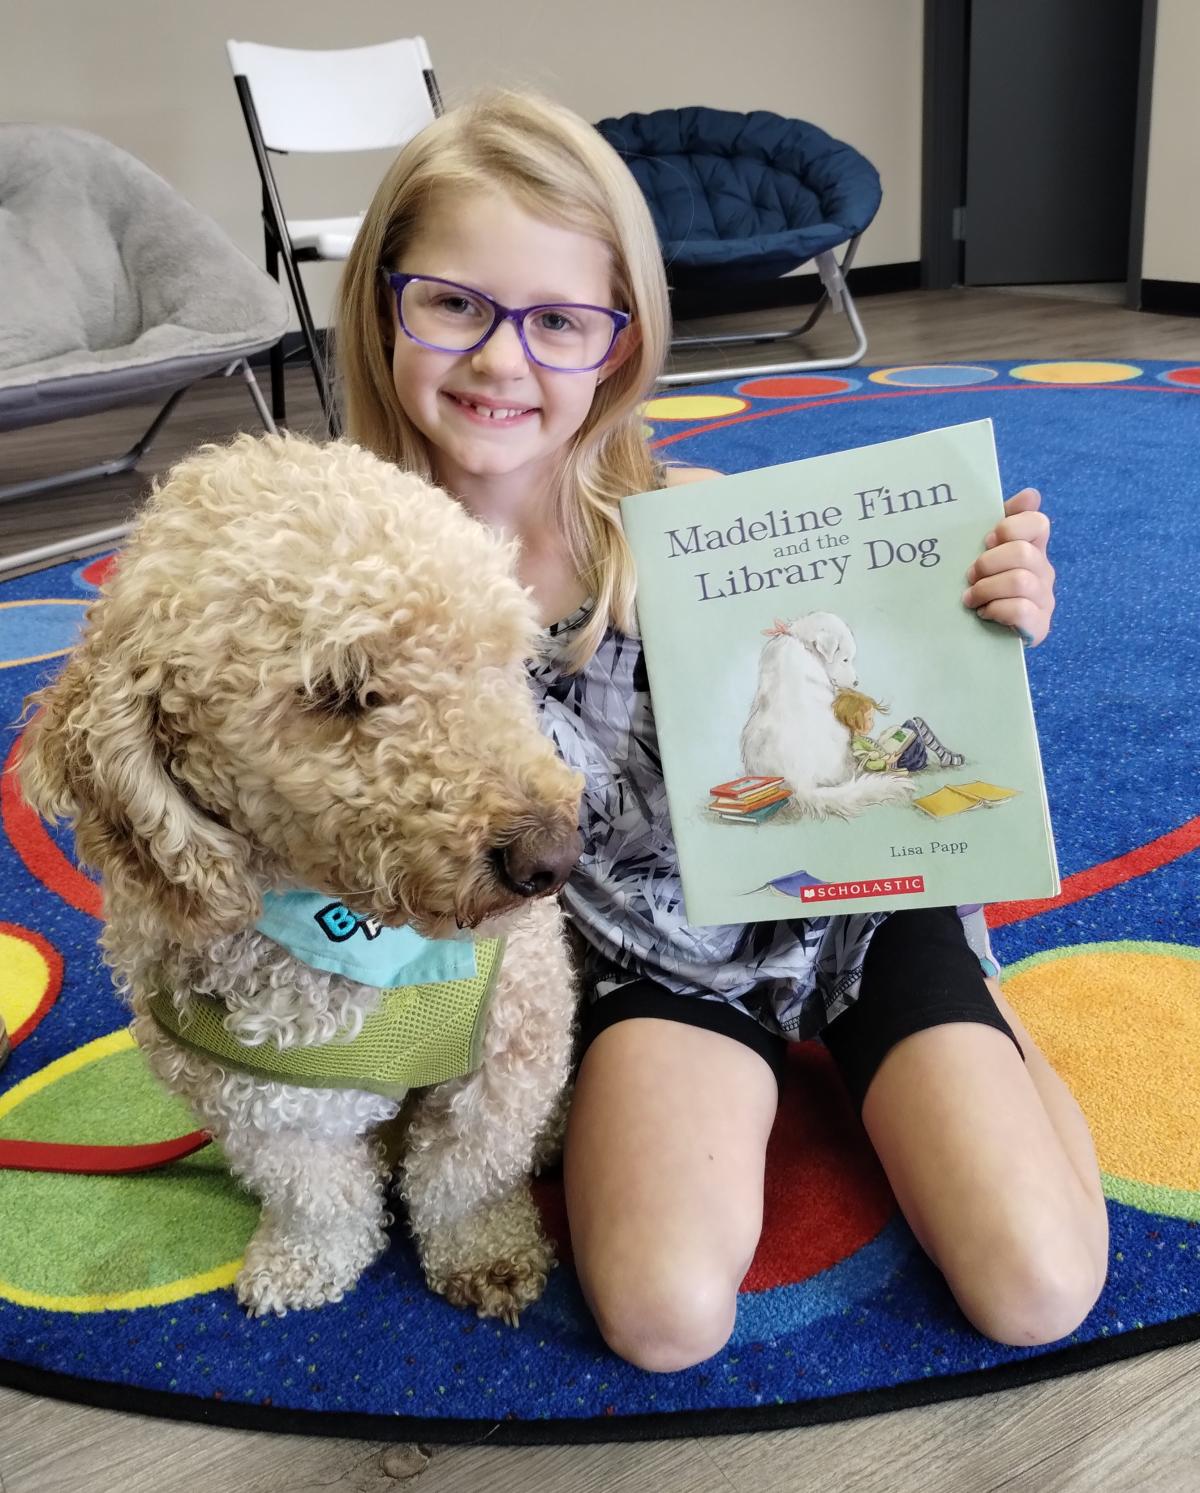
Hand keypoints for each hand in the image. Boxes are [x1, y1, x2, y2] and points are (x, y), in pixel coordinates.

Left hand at [962, 487, 1055, 646]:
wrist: (986, 638)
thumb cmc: (985, 590)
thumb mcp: (987, 557)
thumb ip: (1001, 525)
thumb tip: (1031, 494)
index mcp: (1033, 549)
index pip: (1038, 523)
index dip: (1012, 527)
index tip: (987, 539)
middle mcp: (1044, 571)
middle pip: (1023, 553)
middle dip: (988, 563)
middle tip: (971, 576)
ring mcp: (1045, 600)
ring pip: (1020, 581)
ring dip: (987, 589)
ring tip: (971, 598)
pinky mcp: (1040, 627)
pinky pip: (1021, 610)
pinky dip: (996, 610)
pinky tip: (985, 614)